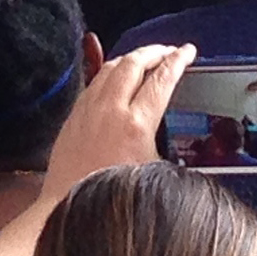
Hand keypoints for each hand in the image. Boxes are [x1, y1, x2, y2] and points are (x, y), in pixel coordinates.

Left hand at [42, 43, 193, 197]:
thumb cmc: (112, 195)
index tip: (188, 51)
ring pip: (110, 67)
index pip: (161, 80)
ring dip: (131, 58)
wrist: (68, 204)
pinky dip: (110, 71)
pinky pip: (94, 81)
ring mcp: (89, 108)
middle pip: (134, 63)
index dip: (178, 61)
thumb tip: (185, 145)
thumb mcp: (154, 173)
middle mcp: (110, 109)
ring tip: (146, 58)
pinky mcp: (74, 114)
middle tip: (170, 51)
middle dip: (155, 51)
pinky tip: (115, 76)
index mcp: (136, 123)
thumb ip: (169, 150)